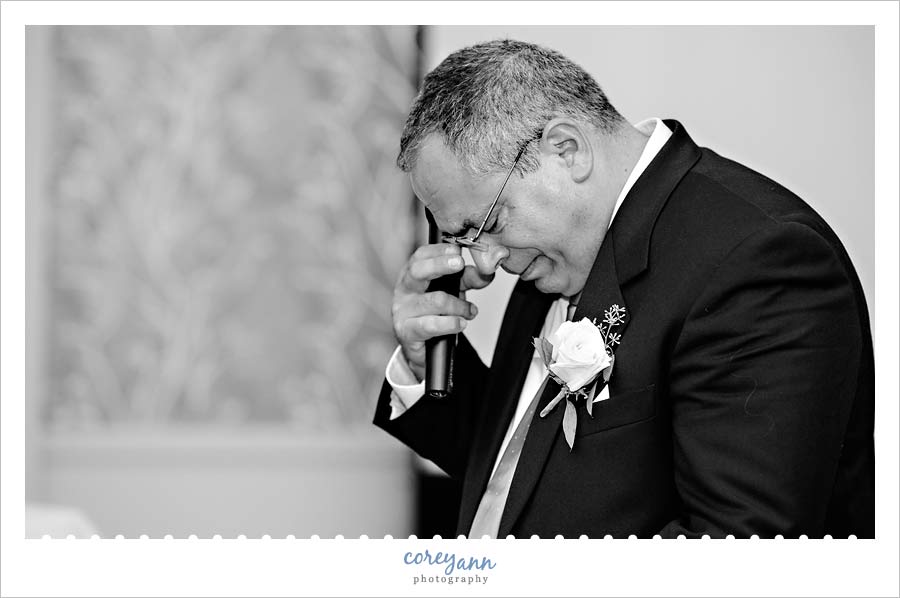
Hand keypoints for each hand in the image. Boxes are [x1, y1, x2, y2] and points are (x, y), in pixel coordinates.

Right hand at [392, 243, 481, 380]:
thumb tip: (486, 272)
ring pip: (434, 300)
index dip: (439, 250)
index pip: (421, 255)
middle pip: (418, 270)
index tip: (457, 250)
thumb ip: (468, 278)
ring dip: (459, 305)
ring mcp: (403, 310)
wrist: (422, 346)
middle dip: (440, 265)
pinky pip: (430, 325)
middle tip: (459, 264)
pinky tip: (460, 323)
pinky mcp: (406, 331)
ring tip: (470, 312)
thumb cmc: (434, 312)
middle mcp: (404, 288)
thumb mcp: (453, 290)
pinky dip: (450, 324)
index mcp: (413, 273)